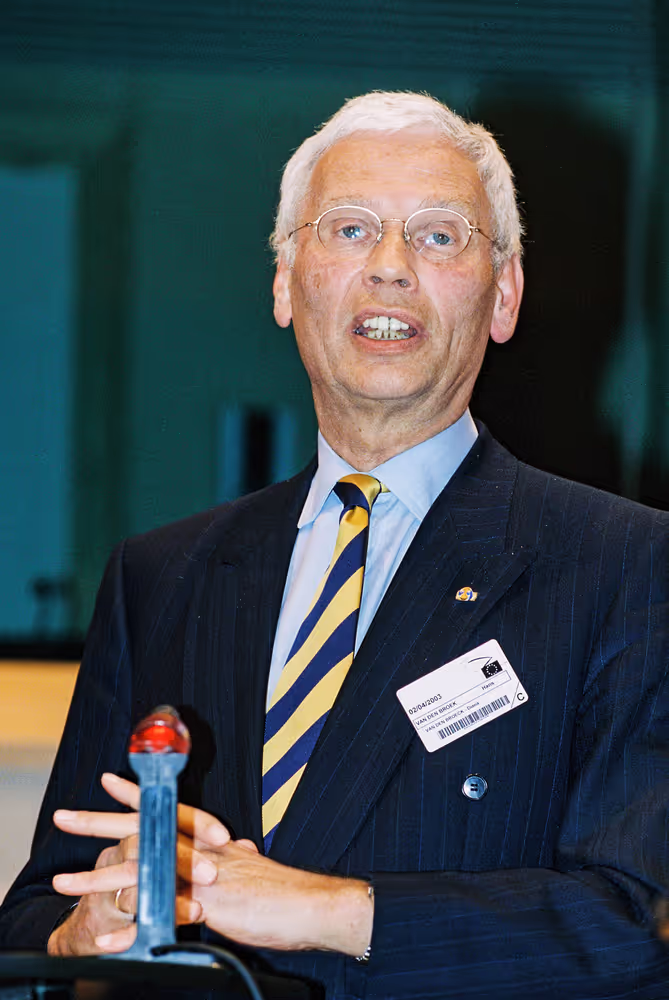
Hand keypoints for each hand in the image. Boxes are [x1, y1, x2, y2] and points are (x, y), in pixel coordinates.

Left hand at [49, 773, 372, 958]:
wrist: (312, 905)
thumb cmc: (285, 891)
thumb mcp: (251, 868)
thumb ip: (235, 859)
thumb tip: (235, 850)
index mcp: (210, 840)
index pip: (168, 808)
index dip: (138, 793)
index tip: (109, 780)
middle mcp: (201, 850)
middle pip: (142, 829)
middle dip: (99, 822)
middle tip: (63, 817)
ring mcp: (201, 875)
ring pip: (139, 869)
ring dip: (95, 877)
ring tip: (63, 883)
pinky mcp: (206, 905)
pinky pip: (159, 914)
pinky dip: (130, 927)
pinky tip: (107, 935)